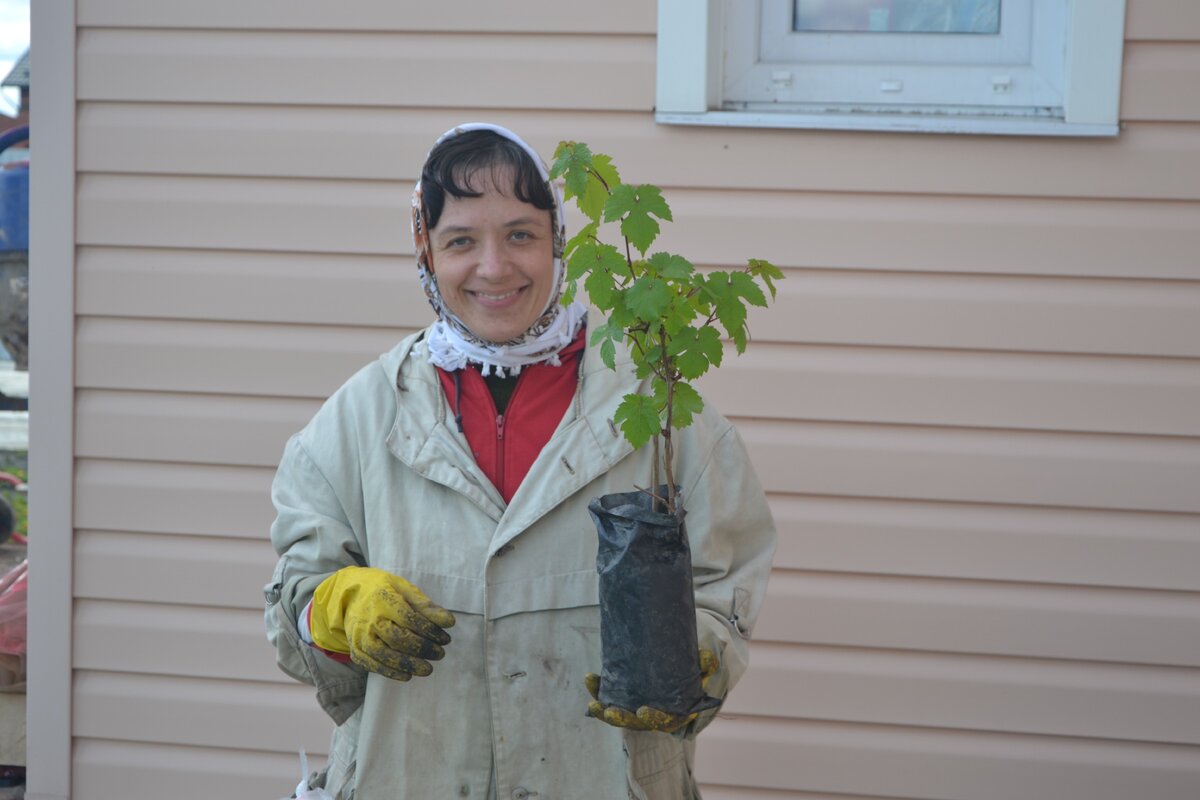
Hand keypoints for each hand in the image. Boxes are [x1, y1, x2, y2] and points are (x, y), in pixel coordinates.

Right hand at [309, 566, 454, 680]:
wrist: (349, 597)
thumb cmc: (383, 591)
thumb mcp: (404, 589)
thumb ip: (425, 605)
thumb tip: (449, 621)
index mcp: (383, 600)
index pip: (409, 619)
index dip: (430, 630)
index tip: (446, 637)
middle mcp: (369, 620)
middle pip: (398, 639)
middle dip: (423, 649)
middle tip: (440, 653)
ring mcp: (360, 637)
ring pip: (386, 656)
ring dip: (409, 665)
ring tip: (428, 669)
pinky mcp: (356, 650)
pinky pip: (373, 665)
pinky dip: (391, 673)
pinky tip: (408, 675)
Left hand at [585, 649, 718, 732]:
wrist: (677, 665)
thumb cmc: (690, 671)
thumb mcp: (701, 668)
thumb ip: (706, 664)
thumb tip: (707, 657)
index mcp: (675, 713)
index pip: (663, 722)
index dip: (653, 719)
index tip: (643, 711)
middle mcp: (654, 716)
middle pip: (636, 723)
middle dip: (621, 719)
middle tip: (610, 711)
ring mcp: (636, 710)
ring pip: (618, 715)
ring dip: (604, 712)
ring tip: (593, 704)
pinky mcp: (623, 699)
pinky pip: (609, 698)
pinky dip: (598, 691)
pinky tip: (590, 679)